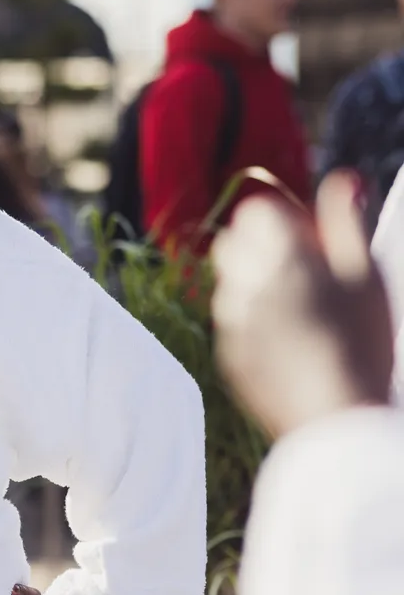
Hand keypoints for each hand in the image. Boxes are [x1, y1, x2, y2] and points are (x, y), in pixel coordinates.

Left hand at [212, 171, 392, 437]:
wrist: (338, 418)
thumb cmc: (363, 341)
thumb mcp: (367, 274)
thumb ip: (346, 221)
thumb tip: (343, 176)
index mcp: (277, 256)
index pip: (255, 212)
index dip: (282, 222)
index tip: (310, 242)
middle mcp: (242, 283)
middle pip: (233, 243)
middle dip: (259, 248)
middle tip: (303, 273)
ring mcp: (229, 321)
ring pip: (230, 284)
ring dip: (256, 286)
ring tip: (304, 316)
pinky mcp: (227, 354)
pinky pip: (232, 324)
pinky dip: (254, 325)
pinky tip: (293, 347)